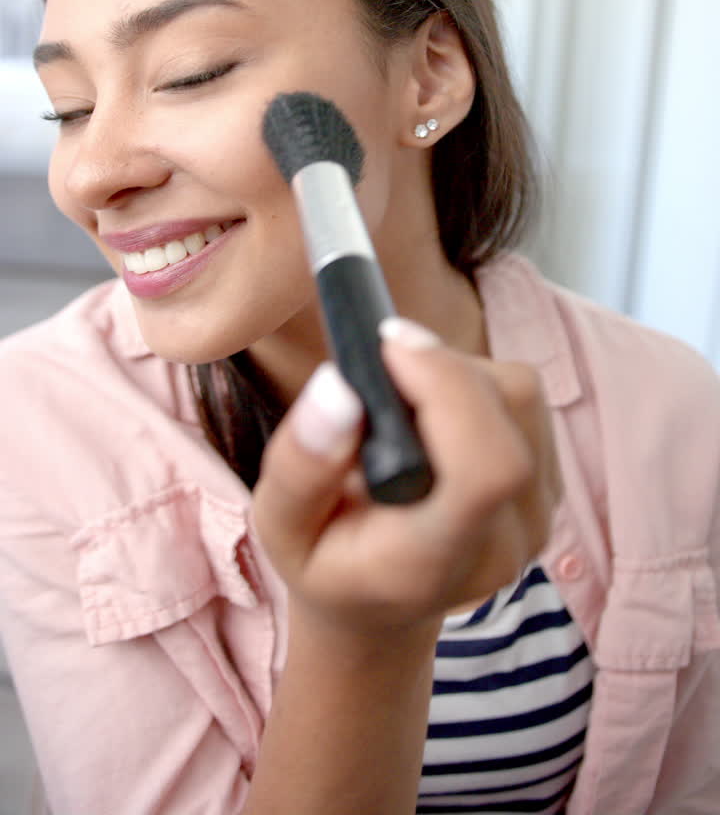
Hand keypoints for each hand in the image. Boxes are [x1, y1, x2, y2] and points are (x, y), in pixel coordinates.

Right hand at [252, 317, 560, 632]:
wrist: (380, 597)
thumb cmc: (326, 556)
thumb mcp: (281, 525)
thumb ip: (301, 466)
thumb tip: (339, 387)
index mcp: (432, 562)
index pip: (484, 470)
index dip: (448, 388)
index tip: (388, 346)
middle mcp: (504, 543)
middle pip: (505, 412)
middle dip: (440, 366)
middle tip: (379, 368)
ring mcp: (537, 516)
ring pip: (518, 392)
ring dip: (456, 372)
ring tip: (401, 405)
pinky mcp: (550, 484)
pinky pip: (526, 398)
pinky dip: (476, 383)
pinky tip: (433, 418)